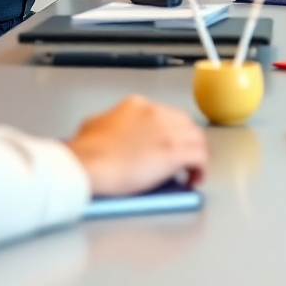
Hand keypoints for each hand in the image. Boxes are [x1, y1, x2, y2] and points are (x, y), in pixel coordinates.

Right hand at [67, 95, 207, 196]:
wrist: (88, 164)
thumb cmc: (85, 151)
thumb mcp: (92, 126)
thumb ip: (105, 124)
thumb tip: (107, 132)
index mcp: (136, 106)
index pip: (165, 114)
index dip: (169, 132)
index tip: (166, 145)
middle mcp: (155, 113)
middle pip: (185, 123)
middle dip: (186, 141)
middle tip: (183, 159)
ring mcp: (166, 131)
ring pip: (197, 137)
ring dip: (196, 154)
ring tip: (190, 171)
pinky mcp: (173, 152)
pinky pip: (199, 156)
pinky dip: (200, 168)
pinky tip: (193, 179)